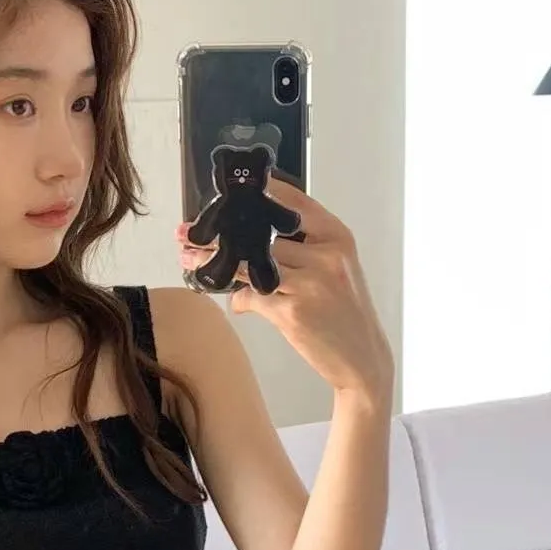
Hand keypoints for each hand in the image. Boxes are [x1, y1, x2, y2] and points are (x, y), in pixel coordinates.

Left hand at [177, 178, 393, 400]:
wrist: (362, 359)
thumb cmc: (345, 314)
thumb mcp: (335, 271)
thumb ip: (300, 252)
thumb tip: (251, 249)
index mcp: (337, 237)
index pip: (294, 202)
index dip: (259, 193)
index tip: (228, 190)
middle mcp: (325, 255)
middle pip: (261, 235)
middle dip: (221, 233)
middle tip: (188, 231)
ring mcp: (310, 283)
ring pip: (250, 265)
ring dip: (215, 262)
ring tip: (188, 258)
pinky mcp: (293, 312)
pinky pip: (254, 297)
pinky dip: (239, 299)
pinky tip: (234, 301)